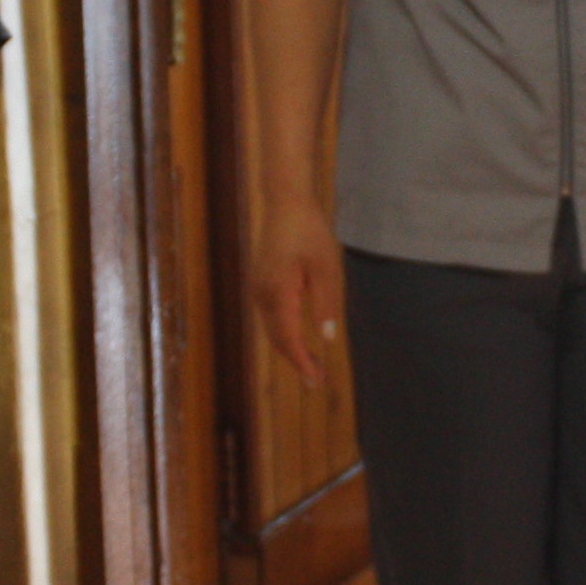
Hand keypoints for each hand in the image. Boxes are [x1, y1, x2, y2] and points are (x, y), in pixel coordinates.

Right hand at [253, 210, 347, 390]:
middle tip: (317, 381)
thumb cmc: (310, 232)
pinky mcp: (260, 283)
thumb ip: (326, 304)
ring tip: (311, 364)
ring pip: (272, 329)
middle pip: (277, 339)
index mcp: (279, 293)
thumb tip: (327, 339)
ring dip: (289, 348)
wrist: (285, 203)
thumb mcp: (326, 267)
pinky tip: (297, 339)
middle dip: (296, 361)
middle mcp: (262, 295)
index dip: (301, 363)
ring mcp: (258, 289)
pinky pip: (271, 317)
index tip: (315, 382)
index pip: (288, 339)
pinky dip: (283, 333)